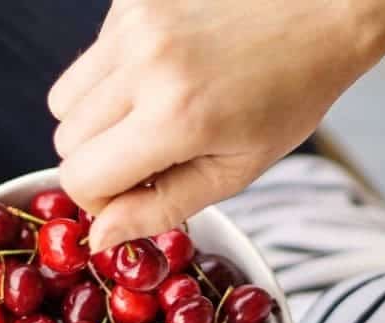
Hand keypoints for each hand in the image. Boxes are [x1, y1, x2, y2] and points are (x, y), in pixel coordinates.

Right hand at [49, 0, 384, 252]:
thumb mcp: (235, 172)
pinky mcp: (130, 0)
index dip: (100, 198)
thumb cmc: (288, 97)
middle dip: (99, 159)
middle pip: (65, 139)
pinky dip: (116, 78)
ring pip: (64, 99)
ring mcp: (133, 24)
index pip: (79, 177)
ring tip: (155, 113)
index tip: (134, 192)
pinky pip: (91, 60)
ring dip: (99, 119)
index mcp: (175, 117)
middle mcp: (145, 64)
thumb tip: (100, 238)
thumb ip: (161, 208)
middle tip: (150, 155)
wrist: (320, 13)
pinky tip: (166, 72)